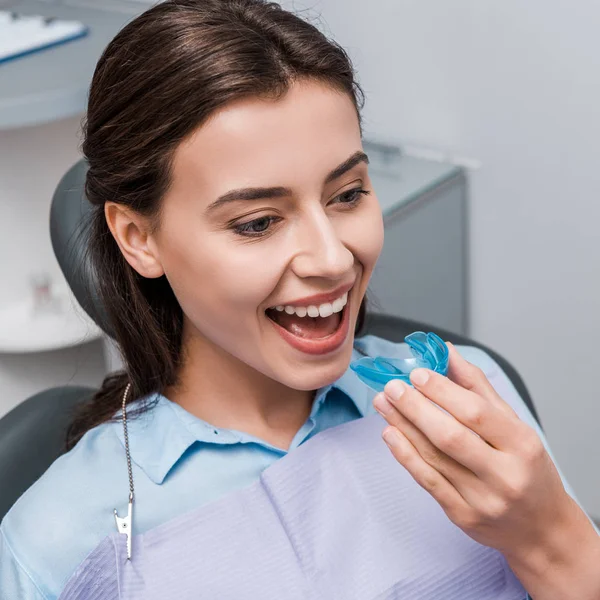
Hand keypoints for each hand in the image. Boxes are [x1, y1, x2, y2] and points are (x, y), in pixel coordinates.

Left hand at [373, 343, 599, 598]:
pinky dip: (405, 455)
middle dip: (415, 408)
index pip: (476, 413)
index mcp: (522, 445)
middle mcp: (504, 475)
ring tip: (383, 403)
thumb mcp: (514, 425)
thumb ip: (478, 387)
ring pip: (434, 457)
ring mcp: (482, 499)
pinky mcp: (463, 516)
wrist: (541, 528)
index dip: (442, 391)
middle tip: (392, 386)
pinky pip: (427, 481)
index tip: (417, 373)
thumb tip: (447, 352)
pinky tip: (390, 433)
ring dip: (402, 426)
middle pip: (450, 436)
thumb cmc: (527, 469)